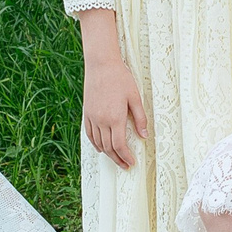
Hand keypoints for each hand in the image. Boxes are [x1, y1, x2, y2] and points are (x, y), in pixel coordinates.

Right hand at [77, 10, 148, 171]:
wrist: (101, 65)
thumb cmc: (120, 79)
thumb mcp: (135, 97)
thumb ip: (140, 118)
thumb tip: (144, 136)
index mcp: (115, 118)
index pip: (120, 145)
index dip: (126, 156)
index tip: (132, 162)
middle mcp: (102, 120)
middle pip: (109, 147)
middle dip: (118, 159)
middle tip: (126, 165)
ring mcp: (93, 117)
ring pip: (98, 143)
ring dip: (108, 154)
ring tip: (116, 159)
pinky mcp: (87, 113)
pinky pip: (90, 134)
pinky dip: (96, 144)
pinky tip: (101, 148)